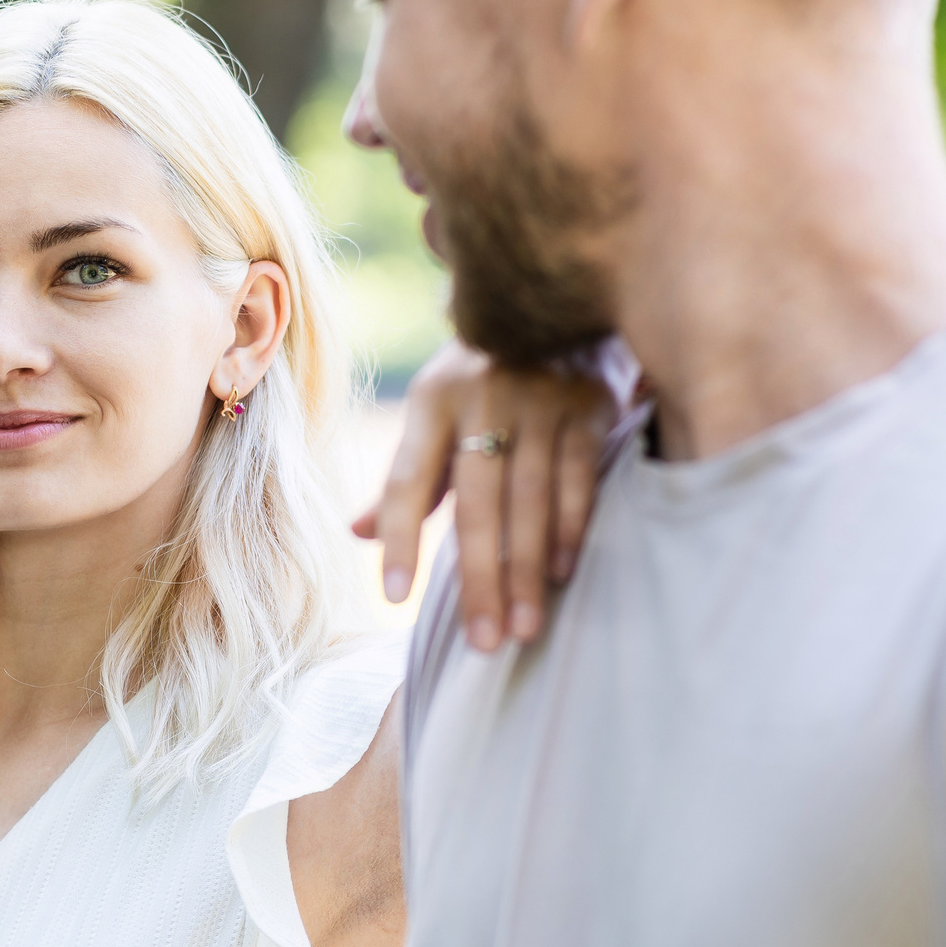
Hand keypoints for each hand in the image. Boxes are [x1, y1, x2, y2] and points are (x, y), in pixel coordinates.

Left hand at [355, 339, 621, 651]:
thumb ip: (408, 477)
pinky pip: (579, 476)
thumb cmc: (485, 381)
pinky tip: (563, 574)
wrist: (558, 304)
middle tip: (483, 642)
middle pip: (475, 503)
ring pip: (530, 499)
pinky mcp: (588, 404)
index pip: (406, 480)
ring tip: (522, 628)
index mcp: (433, 401)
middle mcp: (482, 396)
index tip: (392, 597)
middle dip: (480, 578)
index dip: (399, 538)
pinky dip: (571, 528)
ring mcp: (539, 398)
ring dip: (527, 570)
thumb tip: (356, 533)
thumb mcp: (438, 415)